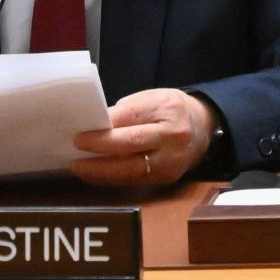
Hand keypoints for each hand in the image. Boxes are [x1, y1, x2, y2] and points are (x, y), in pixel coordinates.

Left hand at [70, 88, 213, 186]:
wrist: (203, 127)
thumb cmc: (170, 109)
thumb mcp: (151, 98)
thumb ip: (126, 111)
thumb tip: (95, 126)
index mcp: (166, 108)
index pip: (131, 118)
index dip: (104, 128)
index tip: (81, 133)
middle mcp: (172, 135)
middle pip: (133, 145)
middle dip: (101, 149)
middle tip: (76, 149)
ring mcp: (172, 160)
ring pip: (133, 170)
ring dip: (102, 171)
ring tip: (79, 167)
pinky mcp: (168, 178)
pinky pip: (136, 181)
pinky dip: (113, 178)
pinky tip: (96, 174)